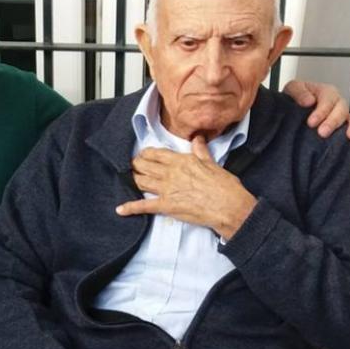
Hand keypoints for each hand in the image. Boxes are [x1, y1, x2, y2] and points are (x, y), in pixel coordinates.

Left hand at [117, 137, 256, 239]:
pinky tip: (120, 209)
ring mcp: (167, 190)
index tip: (143, 154)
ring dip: (132, 179)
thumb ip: (201, 150)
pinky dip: (130, 207)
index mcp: (181, 161)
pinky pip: (144, 206)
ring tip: (128, 178)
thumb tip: (198, 138)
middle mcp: (170, 173)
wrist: (229, 206)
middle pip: (144, 166)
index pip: (156, 153)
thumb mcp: (212, 163)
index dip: (146, 153)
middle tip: (133, 165)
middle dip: (136, 165)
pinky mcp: (166, 206)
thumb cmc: (224, 186)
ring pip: (141, 181)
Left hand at [282, 80, 349, 146]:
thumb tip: (309, 101)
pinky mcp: (343, 128)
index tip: (311, 122)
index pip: (328, 100)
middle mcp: (337, 103)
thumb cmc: (296, 97)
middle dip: (333, 122)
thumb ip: (299, 92)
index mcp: (326, 92)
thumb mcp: (293, 89)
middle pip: (341, 110)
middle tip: (322, 133)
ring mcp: (342, 116)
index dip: (321, 112)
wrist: (293, 108)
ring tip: (349, 136)